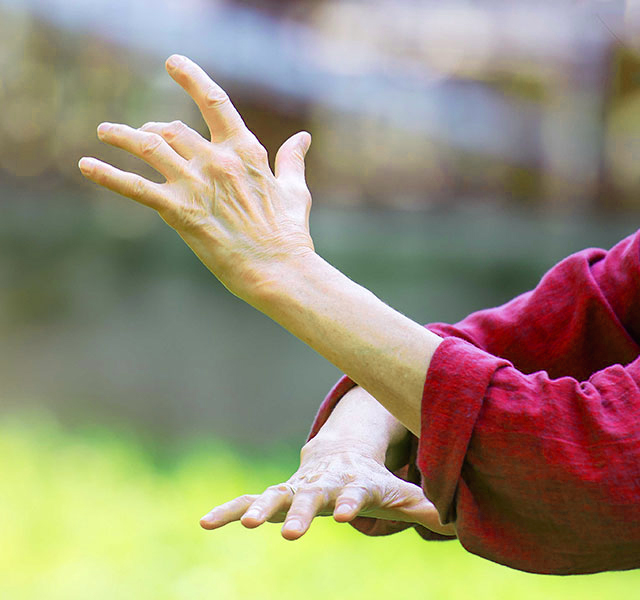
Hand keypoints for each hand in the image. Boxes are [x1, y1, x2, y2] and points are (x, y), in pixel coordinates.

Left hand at [79, 54, 313, 300]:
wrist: (279, 269)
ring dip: (122, 136)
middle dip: (152, 127)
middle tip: (141, 132)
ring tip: (104, 132)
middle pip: (173, 129)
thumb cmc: (289, 234)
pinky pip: (136, 188)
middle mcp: (217, 160)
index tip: (173, 63)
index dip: (192, 78)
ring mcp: (197, 184)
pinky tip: (85, 165)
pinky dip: (108, 175)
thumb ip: (292, 160)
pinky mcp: (180, 211)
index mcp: (245, 150)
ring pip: (149, 147)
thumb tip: (303, 137)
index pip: (214, 102)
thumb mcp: (294, 190)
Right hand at [199, 437, 455, 539]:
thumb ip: (424, 506)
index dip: (352, 504)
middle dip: (301, 513)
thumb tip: (459, 523)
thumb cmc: (373, 480)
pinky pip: (249, 500)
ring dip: (259, 509)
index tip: (346, 516)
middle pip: (311, 498)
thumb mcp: (399, 493)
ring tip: (243, 525)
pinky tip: (205, 523)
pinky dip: (228, 510)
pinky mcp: (278, 494)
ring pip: (274, 497)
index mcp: (354, 483)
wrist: (340, 456)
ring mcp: (297, 488)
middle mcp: (322, 484)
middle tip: (291, 533)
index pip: (355, 494)